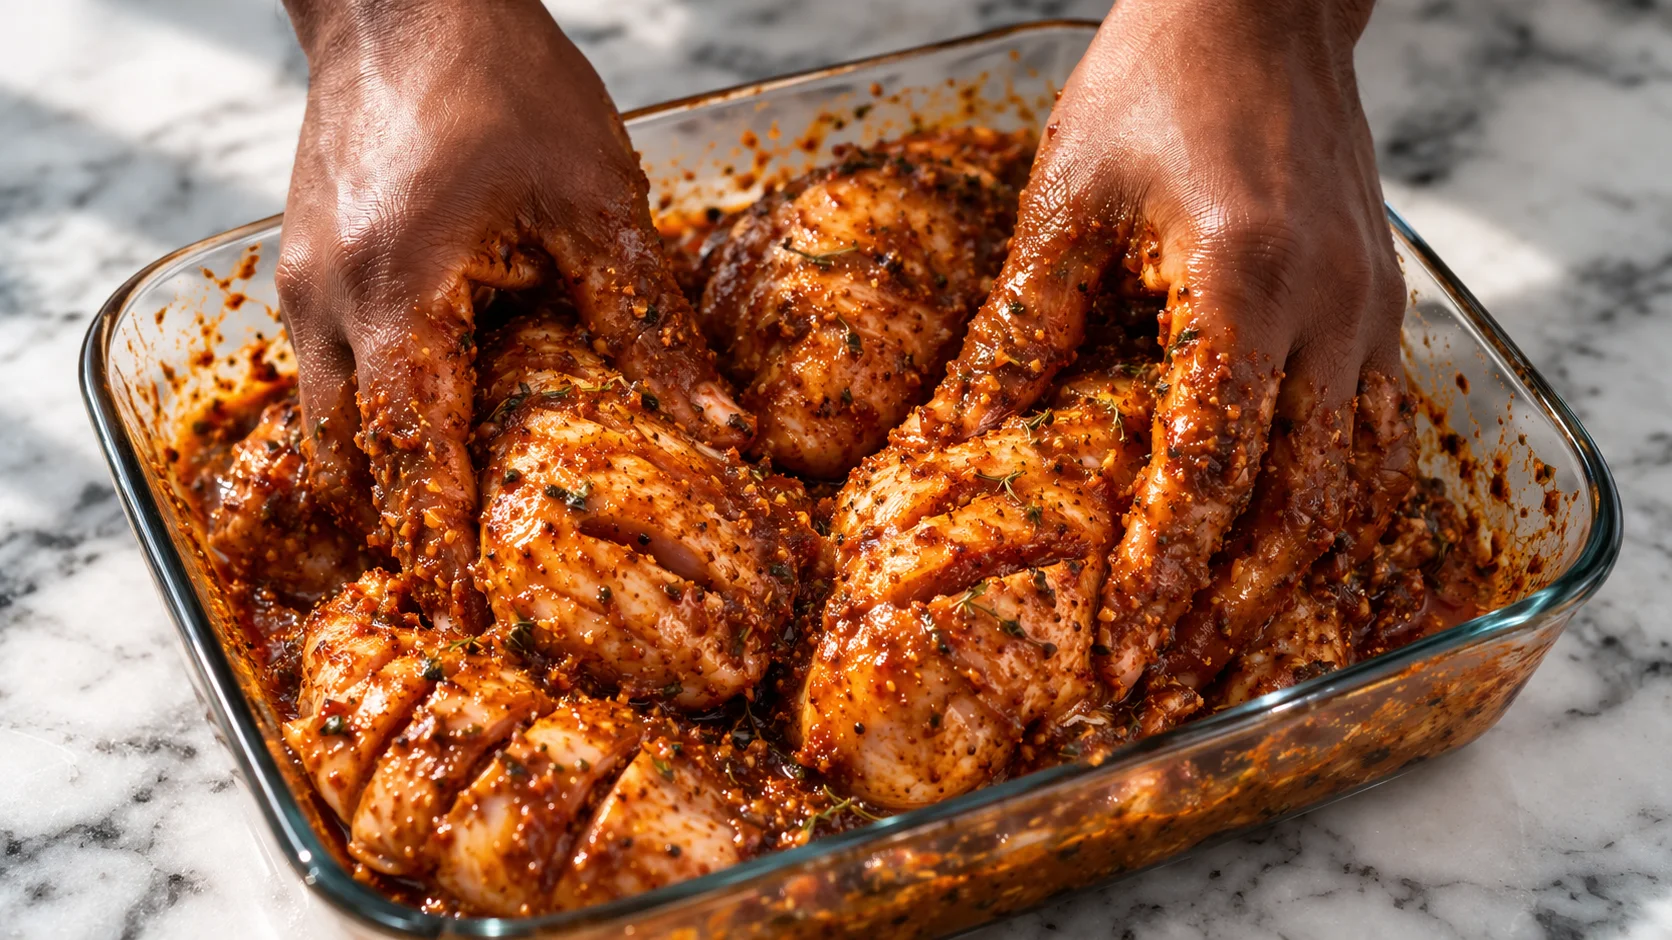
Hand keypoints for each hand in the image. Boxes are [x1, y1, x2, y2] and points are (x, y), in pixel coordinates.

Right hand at [275, 0, 750, 629]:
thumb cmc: (503, 83)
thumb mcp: (596, 205)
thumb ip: (649, 327)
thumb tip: (717, 430)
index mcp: (398, 298)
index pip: (411, 456)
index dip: (437, 546)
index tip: (460, 620)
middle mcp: (327, 303)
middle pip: (342, 459)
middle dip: (392, 528)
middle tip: (453, 583)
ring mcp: (301, 280)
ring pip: (318, 419)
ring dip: (375, 474)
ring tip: (439, 520)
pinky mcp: (305, 256)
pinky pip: (318, 367)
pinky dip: (364, 413)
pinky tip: (426, 415)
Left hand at [915, 0, 1411, 701]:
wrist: (1257, 9)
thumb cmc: (1153, 84)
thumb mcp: (1067, 202)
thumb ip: (1021, 330)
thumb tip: (957, 439)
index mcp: (1244, 284)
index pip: (1205, 470)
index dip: (1161, 577)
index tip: (1119, 656)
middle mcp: (1330, 315)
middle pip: (1295, 511)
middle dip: (1228, 617)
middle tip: (1166, 694)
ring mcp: (1371, 316)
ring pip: (1346, 492)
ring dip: (1283, 586)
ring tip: (1219, 660)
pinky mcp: (1380, 312)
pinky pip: (1369, 445)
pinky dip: (1323, 518)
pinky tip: (1277, 563)